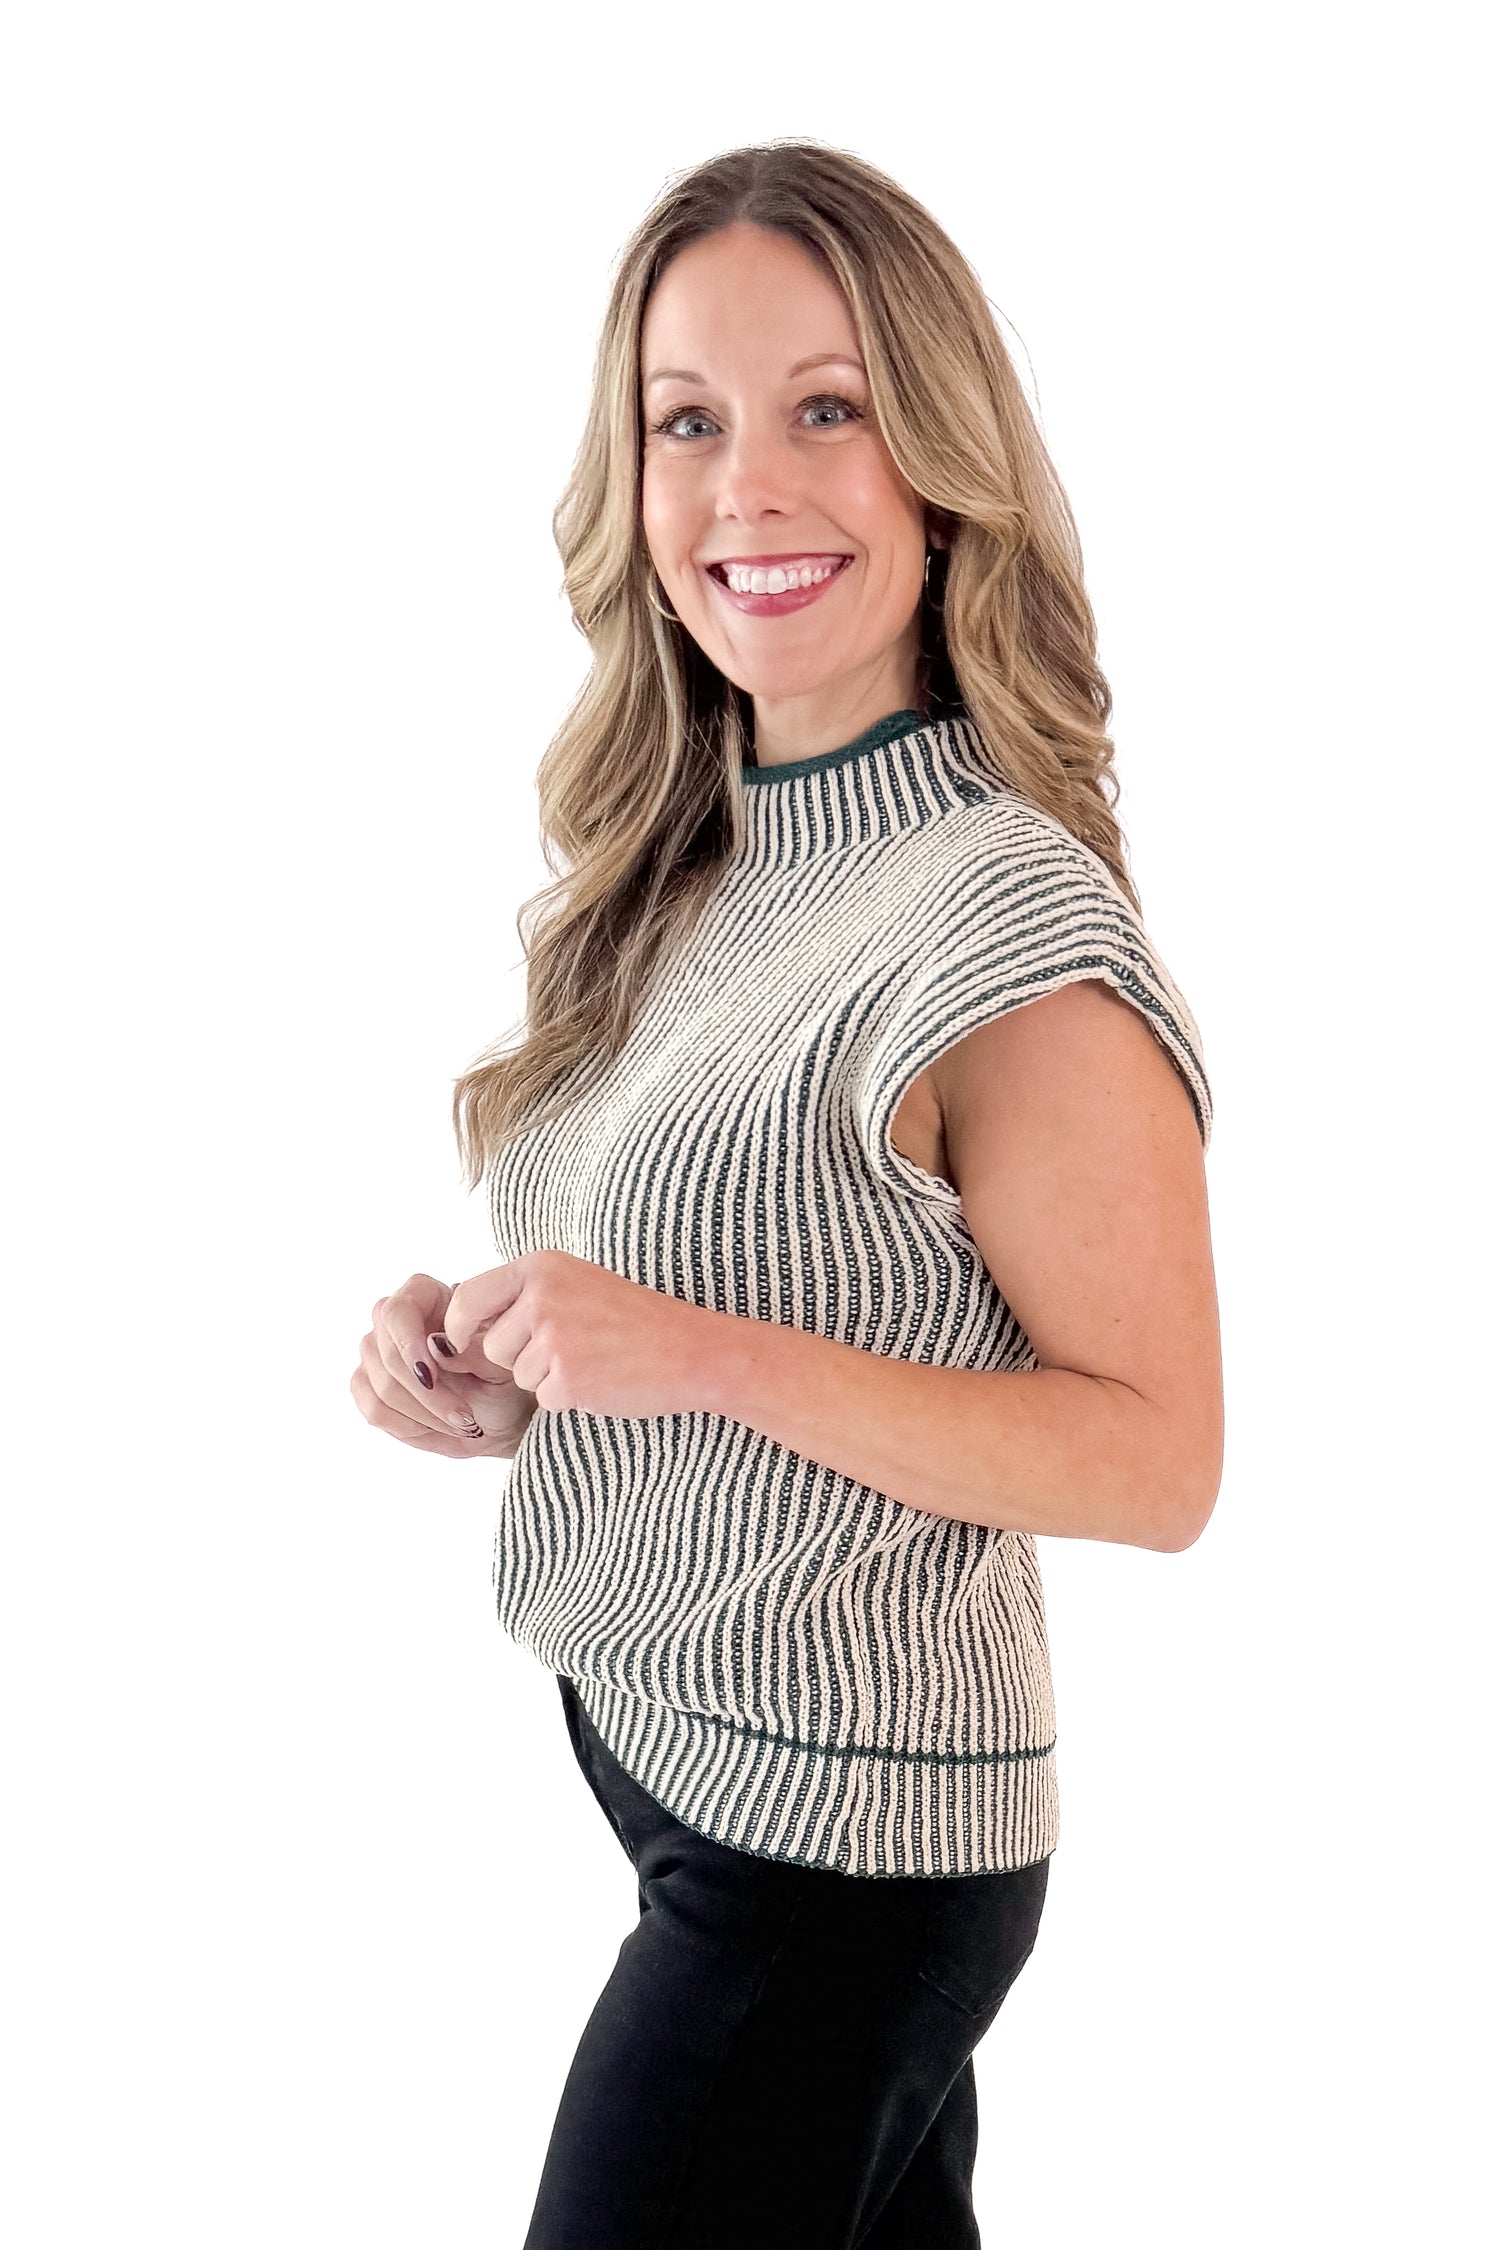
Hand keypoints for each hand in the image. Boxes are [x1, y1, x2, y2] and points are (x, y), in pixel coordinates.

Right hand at [351, 1271, 538, 1459]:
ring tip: (461, 1424)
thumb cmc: (500, 1380)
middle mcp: (393, 1319)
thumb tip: (435, 1345)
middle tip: (465, 1418)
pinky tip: (438, 1429)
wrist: (497, 1413)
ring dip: (424, 1415)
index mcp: (426, 1295)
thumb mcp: (500, 1366)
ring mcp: (375, 1351)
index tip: (432, 1378)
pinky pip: (375, 1410)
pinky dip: (409, 1427)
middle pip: (387, 1354)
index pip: (398, 1311)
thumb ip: (473, 1350)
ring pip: (382, 1386)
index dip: (409, 1345)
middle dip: (428, 1395)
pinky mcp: (367, 1384)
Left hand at [439, 1248, 716, 1419]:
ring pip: (518, 1375)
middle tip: (568, 1350)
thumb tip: (460, 1329)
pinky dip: (568, 1397)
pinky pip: (543, 1398)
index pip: (467, 1299)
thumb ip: (524, 1296)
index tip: (471, 1342)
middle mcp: (541, 1297)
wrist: (691, 1349)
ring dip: (546, 1378)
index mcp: (541, 1267)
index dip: (461, 1328)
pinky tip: (600, 1379)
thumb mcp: (576, 1284)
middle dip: (518, 1358)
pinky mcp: (566, 1378)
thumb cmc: (634, 1320)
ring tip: (591, 1360)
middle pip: (491, 1346)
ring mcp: (554, 1338)